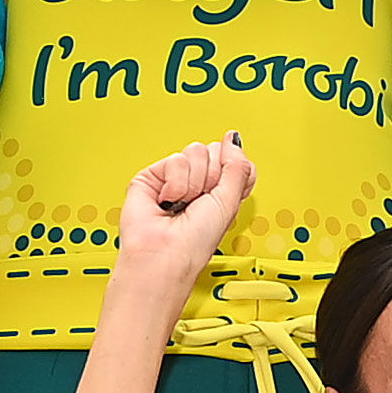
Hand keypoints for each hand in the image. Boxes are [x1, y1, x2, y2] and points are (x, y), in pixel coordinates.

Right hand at [115, 136, 256, 318]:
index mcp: (220, 191)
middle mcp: (199, 183)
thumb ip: (237, 166)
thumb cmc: (195, 243)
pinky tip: (168, 201)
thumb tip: (232, 138)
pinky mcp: (153, 176)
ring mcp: (177, 178)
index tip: (225, 190)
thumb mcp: (230, 202)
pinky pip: (176, 159)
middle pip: (216, 151)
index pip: (237, 161)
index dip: (234, 170)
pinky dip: (176, 183)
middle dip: (213, 177)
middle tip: (202, 201)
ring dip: (194, 183)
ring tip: (183, 204)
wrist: (164, 255)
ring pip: (196, 151)